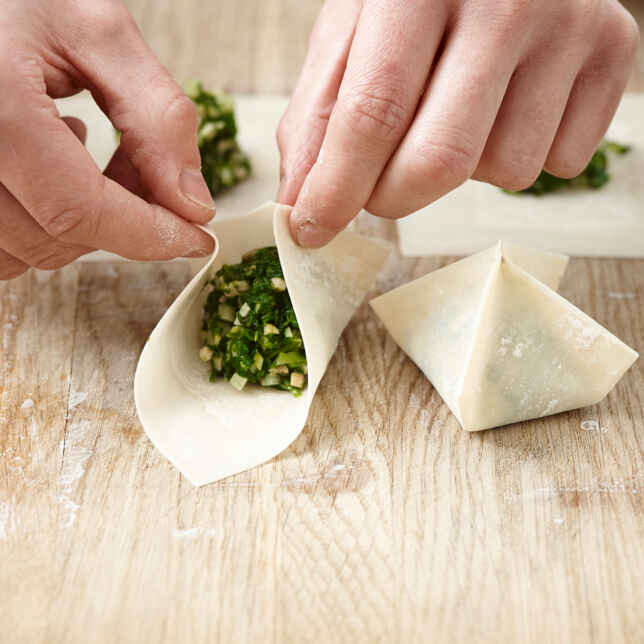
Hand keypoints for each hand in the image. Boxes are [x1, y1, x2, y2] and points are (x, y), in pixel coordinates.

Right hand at [0, 0, 214, 279]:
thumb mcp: (100, 35)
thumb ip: (156, 120)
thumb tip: (193, 206)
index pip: (80, 209)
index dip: (150, 235)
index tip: (195, 239)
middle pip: (57, 239)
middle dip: (120, 223)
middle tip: (141, 172)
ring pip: (25, 252)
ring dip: (78, 224)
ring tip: (81, 154)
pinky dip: (38, 227)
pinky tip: (46, 174)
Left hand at [277, 0, 638, 246]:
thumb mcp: (354, 28)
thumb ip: (319, 113)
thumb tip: (300, 201)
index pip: (373, 114)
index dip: (336, 190)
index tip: (310, 231)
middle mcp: (507, 0)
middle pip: (440, 162)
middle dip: (392, 198)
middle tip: (376, 187)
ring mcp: (571, 26)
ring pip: (505, 172)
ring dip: (465, 168)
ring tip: (459, 109)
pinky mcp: (614, 52)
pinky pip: (556, 162)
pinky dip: (517, 151)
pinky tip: (508, 105)